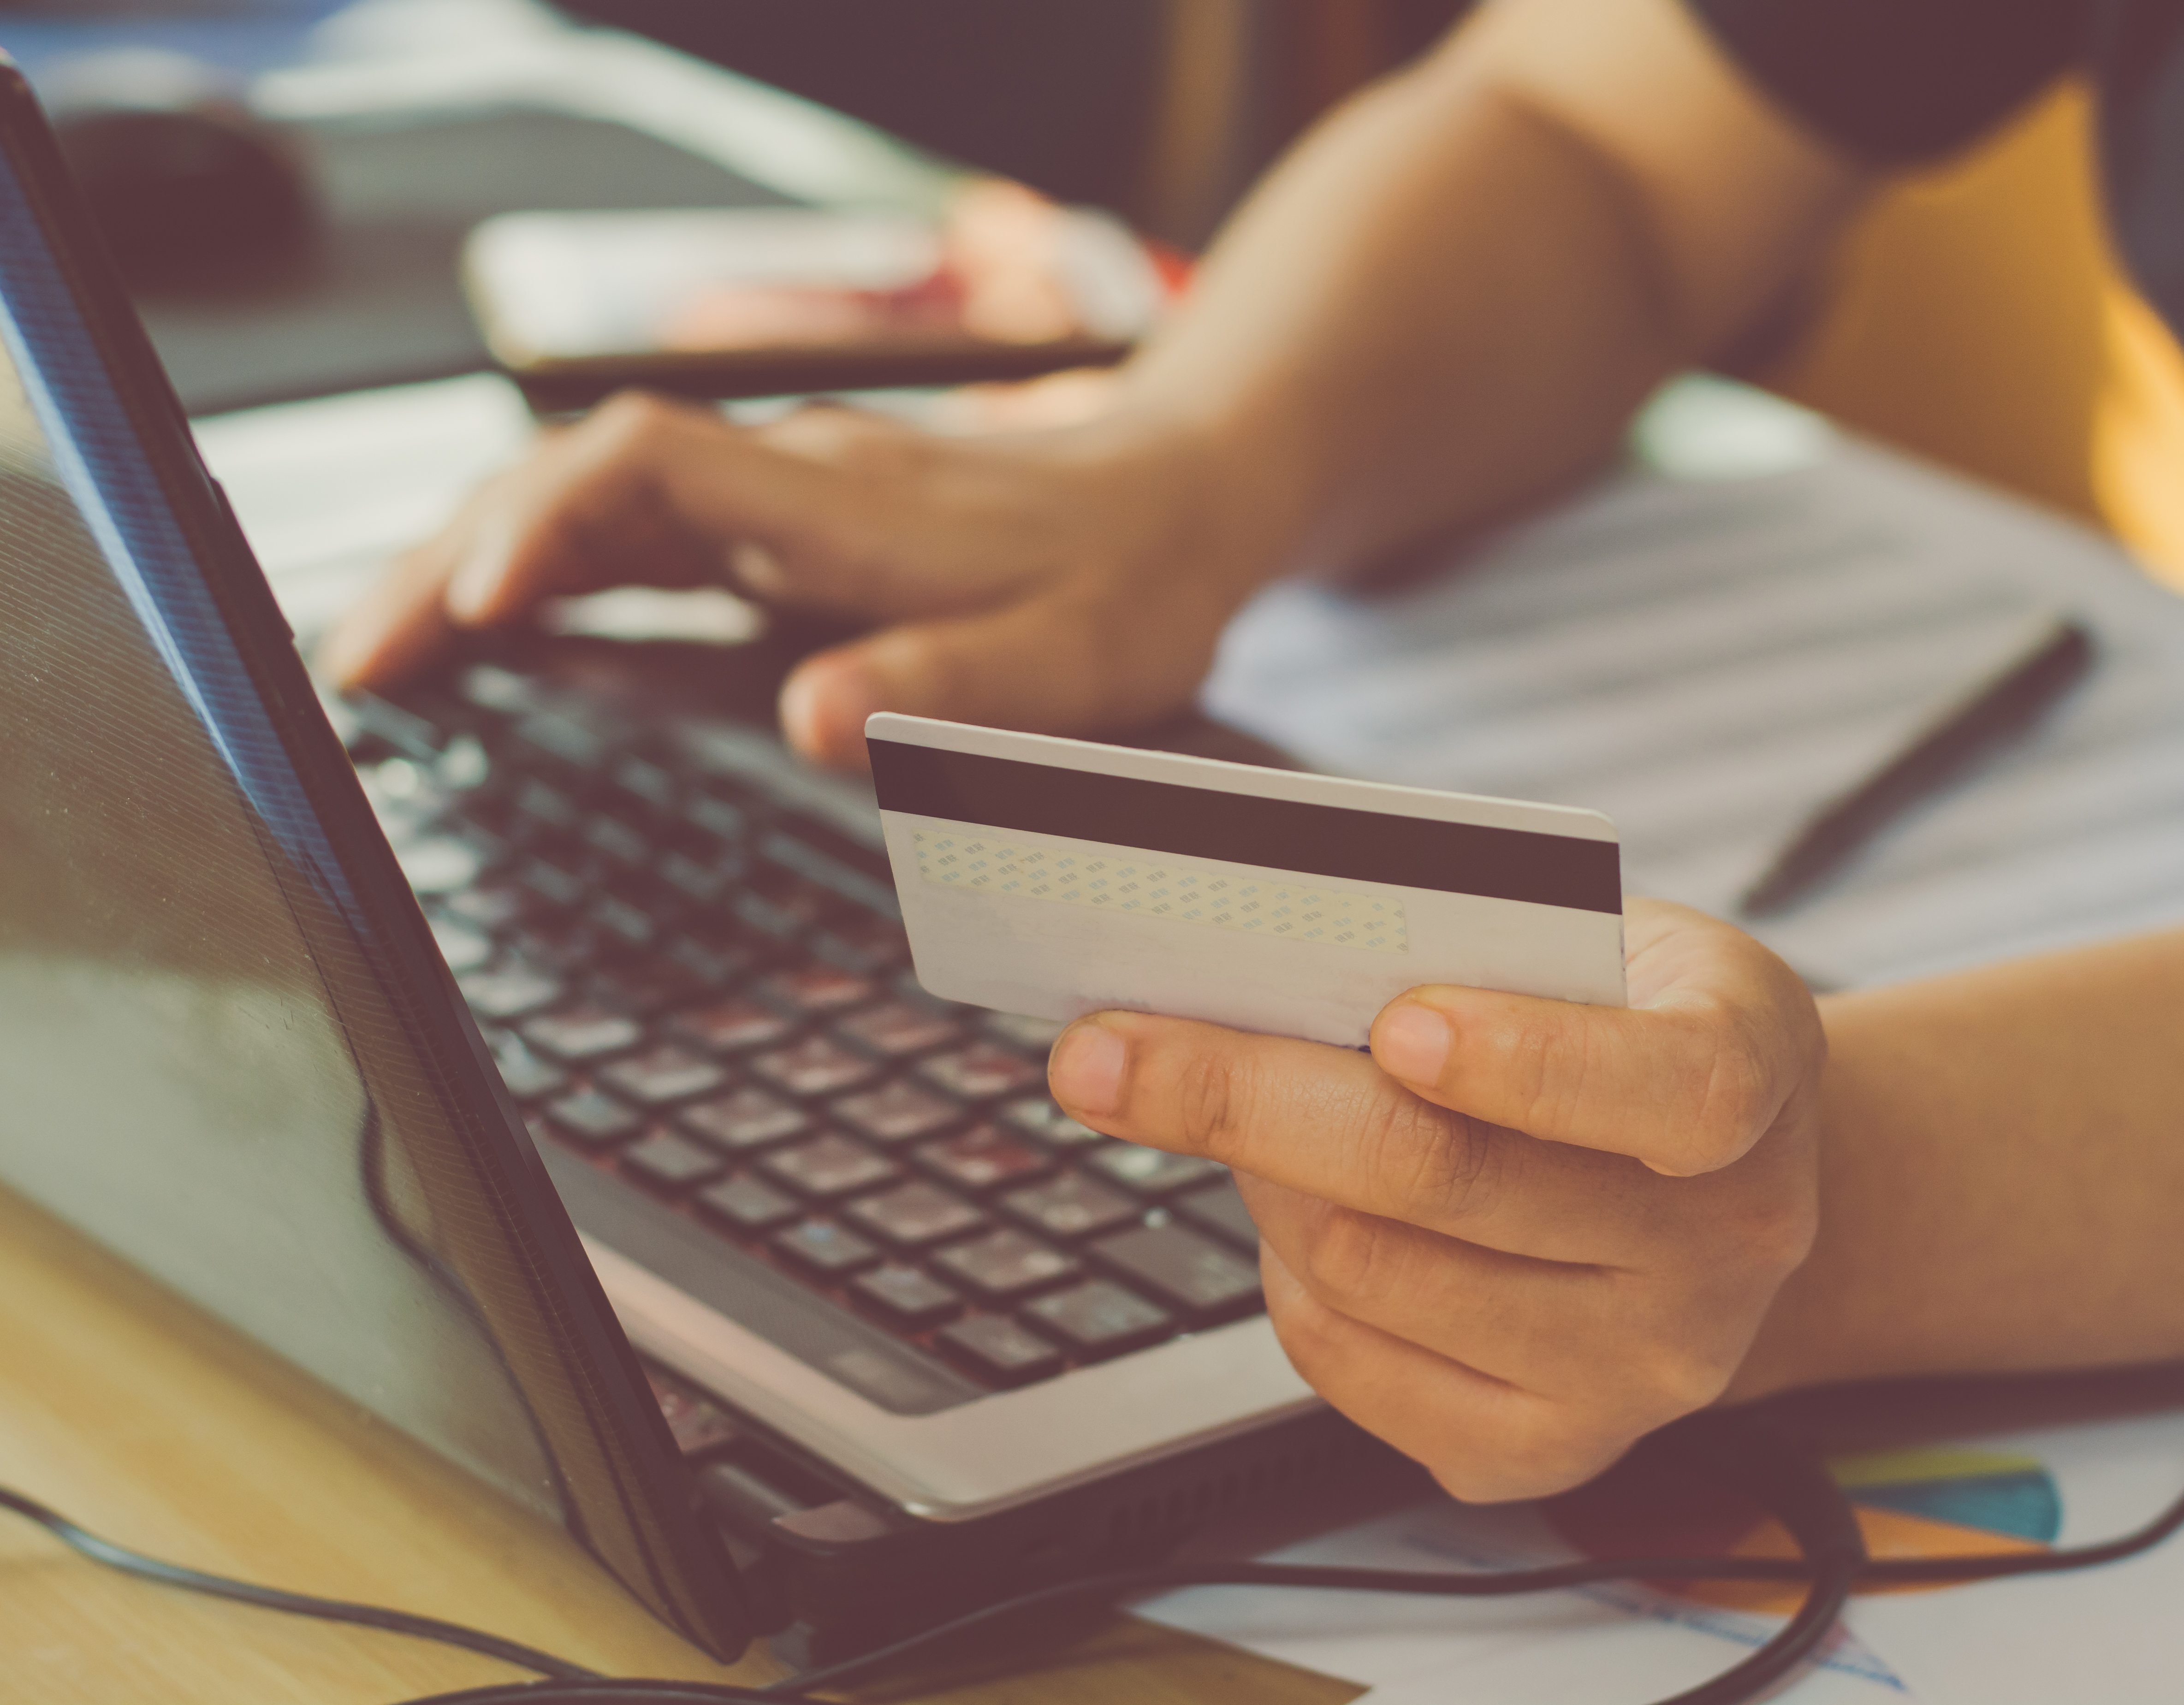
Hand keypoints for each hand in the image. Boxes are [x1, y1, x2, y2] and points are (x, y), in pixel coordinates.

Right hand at [318, 393, 1279, 769]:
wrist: (1179, 504)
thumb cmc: (1127, 586)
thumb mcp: (1067, 660)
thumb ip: (942, 685)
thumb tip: (810, 721)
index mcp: (841, 505)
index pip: (649, 466)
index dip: (548, 519)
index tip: (481, 598)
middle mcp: (789, 485)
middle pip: (577, 485)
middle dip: (458, 561)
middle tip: (361, 668)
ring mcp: (777, 503)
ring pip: (586, 510)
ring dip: (478, 572)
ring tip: (382, 665)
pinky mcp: (779, 532)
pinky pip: (631, 540)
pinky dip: (546, 581)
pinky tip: (492, 640)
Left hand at [1046, 899, 1822, 1501]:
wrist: (1714, 1186)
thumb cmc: (1627, 1023)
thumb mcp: (1609, 939)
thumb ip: (1485, 939)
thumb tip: (1266, 948)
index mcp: (1752, 1079)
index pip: (1668, 1088)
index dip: (1530, 1060)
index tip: (1396, 1022)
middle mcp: (1721, 1249)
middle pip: (1448, 1179)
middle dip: (1244, 1098)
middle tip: (1106, 1053)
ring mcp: (1637, 1371)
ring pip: (1367, 1268)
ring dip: (1256, 1177)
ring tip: (1235, 1110)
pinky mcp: (1543, 1452)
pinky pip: (1347, 1361)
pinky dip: (1284, 1274)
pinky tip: (1297, 1210)